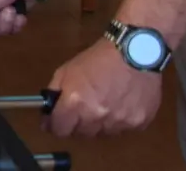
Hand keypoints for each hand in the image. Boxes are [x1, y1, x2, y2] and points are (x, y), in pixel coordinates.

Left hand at [43, 38, 163, 137]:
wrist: (136, 51)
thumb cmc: (97, 59)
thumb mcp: (66, 70)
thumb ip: (54, 93)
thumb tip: (47, 113)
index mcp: (75, 102)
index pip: (59, 130)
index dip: (55, 125)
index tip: (56, 121)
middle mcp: (96, 116)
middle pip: (81, 134)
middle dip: (77, 124)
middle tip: (82, 108)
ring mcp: (119, 122)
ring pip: (103, 133)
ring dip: (99, 123)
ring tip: (105, 103)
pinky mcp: (138, 123)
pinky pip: (123, 130)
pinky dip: (120, 121)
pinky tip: (122, 104)